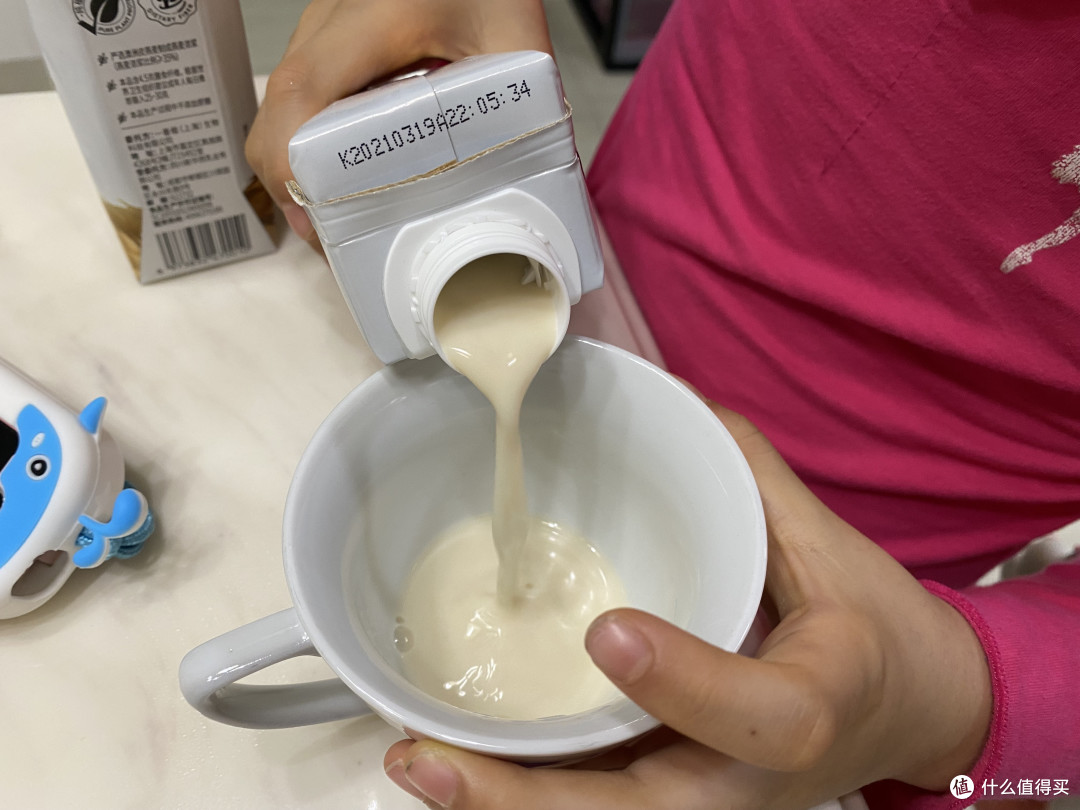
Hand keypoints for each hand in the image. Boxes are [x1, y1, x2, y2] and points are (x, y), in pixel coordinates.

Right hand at [245, 0, 552, 242]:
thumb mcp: (520, 40)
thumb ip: (521, 109)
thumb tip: (508, 200)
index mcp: (381, 11)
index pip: (304, 88)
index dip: (294, 163)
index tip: (320, 222)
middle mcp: (334, 12)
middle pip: (278, 109)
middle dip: (294, 186)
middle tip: (339, 240)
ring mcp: (322, 22)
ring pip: (280, 107)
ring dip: (299, 169)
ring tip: (347, 219)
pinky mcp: (325, 37)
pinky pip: (300, 98)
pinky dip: (311, 144)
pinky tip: (349, 177)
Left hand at [382, 401, 993, 808]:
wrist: (915, 715)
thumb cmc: (882, 639)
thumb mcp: (835, 550)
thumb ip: (753, 481)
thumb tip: (677, 402)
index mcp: (812, 707)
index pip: (753, 715)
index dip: (683, 682)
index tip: (609, 634)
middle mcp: (751, 779)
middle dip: (529, 800)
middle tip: (432, 760)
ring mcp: (712, 803)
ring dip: (507, 805)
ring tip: (419, 764)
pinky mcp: (683, 800)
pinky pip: (600, 801)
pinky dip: (529, 792)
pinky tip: (462, 765)